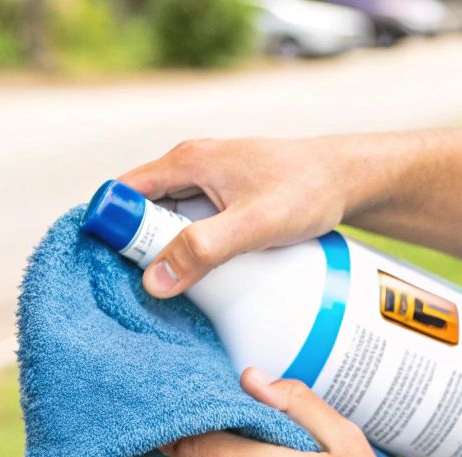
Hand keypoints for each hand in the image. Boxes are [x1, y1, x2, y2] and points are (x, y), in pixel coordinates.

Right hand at [119, 137, 353, 297]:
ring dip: (167, 253)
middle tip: (154, 289)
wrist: (350, 178)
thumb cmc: (308, 190)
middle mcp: (191, 166)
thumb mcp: (254, 224)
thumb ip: (205, 248)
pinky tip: (204, 277)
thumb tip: (154, 281)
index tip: (116, 268)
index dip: (111, 230)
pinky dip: (191, 250)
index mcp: (186, 161)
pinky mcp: (225, 199)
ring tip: (177, 290)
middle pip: (141, 212)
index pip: (122, 194)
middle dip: (139, 250)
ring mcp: (208, 182)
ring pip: (167, 222)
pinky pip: (192, 226)